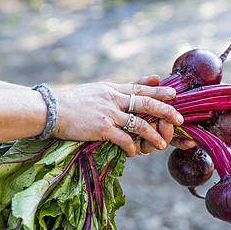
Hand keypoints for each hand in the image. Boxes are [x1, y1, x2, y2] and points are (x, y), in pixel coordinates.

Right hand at [52, 76, 184, 155]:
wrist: (50, 110)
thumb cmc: (74, 101)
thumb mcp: (99, 89)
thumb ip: (124, 87)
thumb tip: (150, 77)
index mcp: (113, 89)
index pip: (141, 89)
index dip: (160, 92)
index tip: (175, 95)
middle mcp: (113, 99)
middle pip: (146, 103)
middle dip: (165, 111)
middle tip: (180, 119)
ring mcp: (108, 114)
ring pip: (139, 123)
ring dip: (153, 135)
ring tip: (162, 144)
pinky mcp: (101, 128)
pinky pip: (123, 139)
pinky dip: (132, 146)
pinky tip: (135, 152)